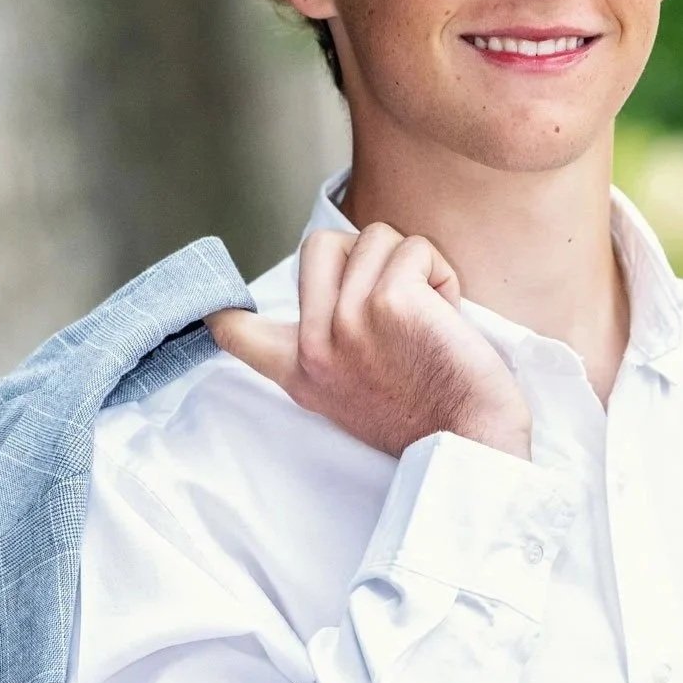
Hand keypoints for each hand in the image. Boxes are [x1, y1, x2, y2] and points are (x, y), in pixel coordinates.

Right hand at [204, 222, 533, 459]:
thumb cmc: (428, 415)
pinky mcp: (390, 301)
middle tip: (396, 300)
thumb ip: (328, 346)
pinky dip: (442, 273)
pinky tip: (448, 314)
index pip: (234, 331)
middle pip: (320, 244)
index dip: (224, 304)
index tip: (214, 306)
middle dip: (367, 254)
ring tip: (428, 316)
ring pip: (374, 237)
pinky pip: (415, 249)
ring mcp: (347, 321)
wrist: (469, 445)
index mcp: (300, 371)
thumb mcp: (351, 391)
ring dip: (413, 266)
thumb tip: (329, 286)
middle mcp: (314, 345)